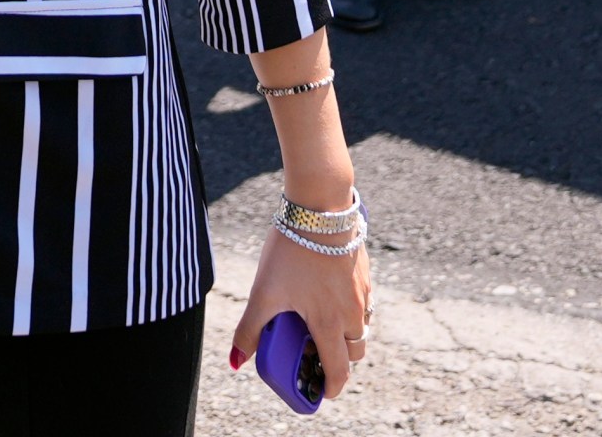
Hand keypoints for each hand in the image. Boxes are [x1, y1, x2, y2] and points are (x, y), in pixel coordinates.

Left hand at [230, 223, 372, 399]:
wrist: (321, 209)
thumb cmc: (292, 252)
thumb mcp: (264, 293)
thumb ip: (250, 330)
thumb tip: (236, 361)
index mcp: (330, 324)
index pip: (339, 370)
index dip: (332, 387)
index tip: (323, 392)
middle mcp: (352, 313)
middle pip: (355, 352)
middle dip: (340, 361)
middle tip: (317, 355)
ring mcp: (362, 293)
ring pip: (363, 328)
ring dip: (347, 335)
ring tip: (321, 324)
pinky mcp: (365, 274)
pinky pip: (365, 304)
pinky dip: (352, 311)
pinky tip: (329, 294)